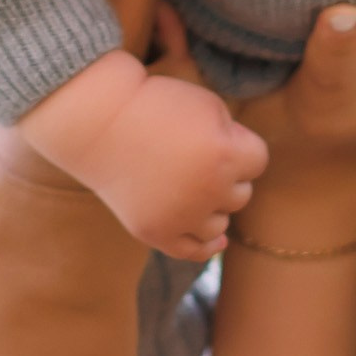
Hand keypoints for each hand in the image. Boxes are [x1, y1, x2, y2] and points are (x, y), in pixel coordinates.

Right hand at [25, 44, 267, 261]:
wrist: (98, 120)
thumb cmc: (155, 104)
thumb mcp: (208, 105)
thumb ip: (235, 138)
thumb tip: (246, 175)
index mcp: (226, 154)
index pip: (258, 160)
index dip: (236, 143)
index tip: (206, 132)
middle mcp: (209, 190)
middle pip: (241, 194)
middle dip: (225, 174)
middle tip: (189, 155)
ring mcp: (181, 217)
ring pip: (220, 224)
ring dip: (213, 207)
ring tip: (188, 184)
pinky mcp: (155, 232)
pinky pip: (193, 251)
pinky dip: (208, 247)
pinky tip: (217, 241)